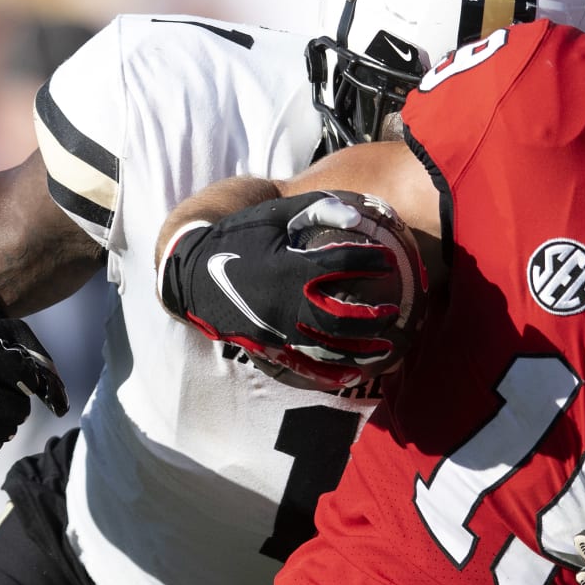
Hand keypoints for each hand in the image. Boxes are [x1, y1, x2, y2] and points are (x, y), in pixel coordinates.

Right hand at [0, 318, 68, 454]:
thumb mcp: (8, 331)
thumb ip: (40, 357)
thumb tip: (61, 399)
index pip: (29, 381)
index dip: (29, 379)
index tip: (17, 372)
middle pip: (19, 411)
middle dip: (19, 401)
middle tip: (3, 387)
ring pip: (7, 429)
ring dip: (8, 417)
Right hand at [158, 191, 417, 388]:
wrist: (191, 274)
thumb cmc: (239, 236)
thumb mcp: (273, 215)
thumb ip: (316, 210)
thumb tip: (359, 213)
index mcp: (287, 267)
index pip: (340, 265)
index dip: (369, 261)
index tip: (389, 260)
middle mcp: (284, 301)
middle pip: (340, 316)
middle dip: (371, 316)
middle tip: (393, 313)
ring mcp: (275, 329)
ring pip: (326, 347)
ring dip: (360, 350)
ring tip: (387, 348)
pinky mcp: (266, 346)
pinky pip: (303, 366)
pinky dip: (331, 373)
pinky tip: (355, 375)